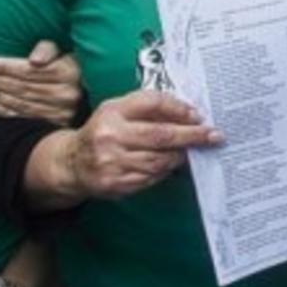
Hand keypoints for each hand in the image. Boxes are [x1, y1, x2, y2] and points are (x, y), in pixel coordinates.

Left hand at [0, 40, 82, 125]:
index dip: (5, 67)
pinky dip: (4, 111)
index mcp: (69, 72)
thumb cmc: (70, 66)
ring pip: (21, 102)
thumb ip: (49, 49)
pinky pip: (24, 117)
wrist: (86, 90)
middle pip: (23, 87)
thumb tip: (35, 59)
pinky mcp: (54, 124)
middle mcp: (66, 93)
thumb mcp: (63, 51)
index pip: (30, 70)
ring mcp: (61, 111)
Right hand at [67, 91, 220, 200]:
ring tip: (193, 151)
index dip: (179, 108)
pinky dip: (165, 170)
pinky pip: (151, 177)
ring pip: (160, 160)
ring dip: (181, 155)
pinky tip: (171, 165)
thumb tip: (189, 113)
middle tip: (214, 136)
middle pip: (161, 135)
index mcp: (112, 111)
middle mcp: (110, 136)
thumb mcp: (119, 111)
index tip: (199, 115)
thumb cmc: (105, 131)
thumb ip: (149, 108)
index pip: (152, 103)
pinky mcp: (115, 183)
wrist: (72, 163)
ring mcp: (112, 162)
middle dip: (192, 136)